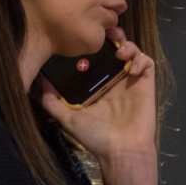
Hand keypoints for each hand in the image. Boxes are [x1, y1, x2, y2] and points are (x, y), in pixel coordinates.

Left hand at [38, 27, 156, 162]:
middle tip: (107, 33)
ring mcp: (131, 80)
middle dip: (113, 36)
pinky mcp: (146, 83)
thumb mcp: (68, 118)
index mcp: (98, 84)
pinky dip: (141, 58)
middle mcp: (115, 79)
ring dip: (128, 45)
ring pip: (133, 51)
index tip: (87, 35)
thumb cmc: (96, 137)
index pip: (97, 56)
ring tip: (119, 52)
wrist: (121, 151)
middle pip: (116, 48)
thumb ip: (52, 101)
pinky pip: (147, 63)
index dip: (94, 43)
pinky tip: (132, 67)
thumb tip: (38, 82)